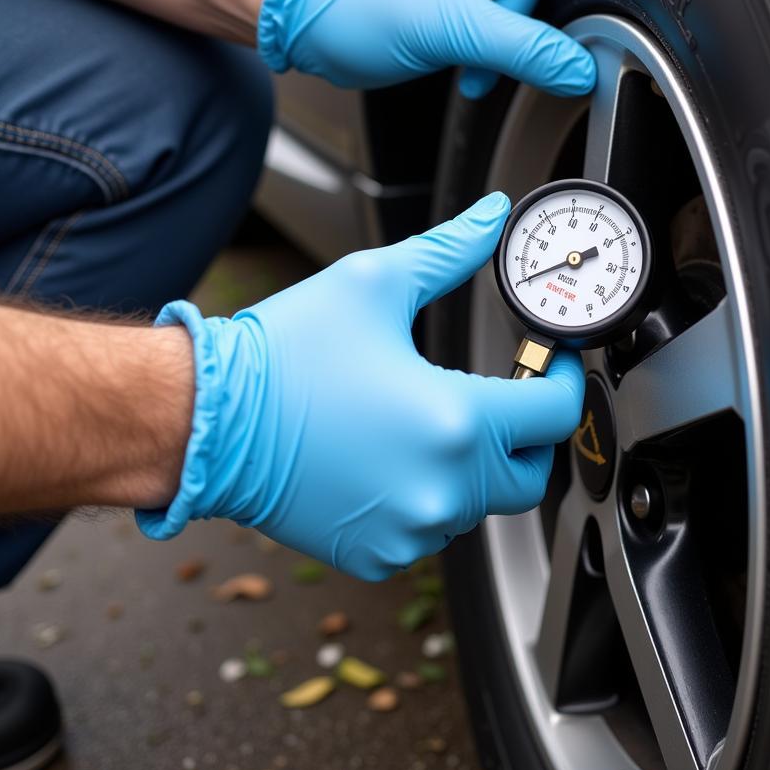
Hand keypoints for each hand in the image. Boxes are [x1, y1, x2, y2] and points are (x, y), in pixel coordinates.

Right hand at [136, 194, 585, 580]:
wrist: (206, 420)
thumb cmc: (284, 355)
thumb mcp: (375, 284)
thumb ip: (450, 251)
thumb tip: (491, 216)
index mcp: (457, 420)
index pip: (557, 414)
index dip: (563, 381)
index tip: (549, 364)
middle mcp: (444, 487)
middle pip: (530, 473)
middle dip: (527, 434)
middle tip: (501, 396)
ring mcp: (411, 529)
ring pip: (479, 504)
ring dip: (473, 467)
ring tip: (429, 421)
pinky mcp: (377, 553)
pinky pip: (430, 530)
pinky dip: (426, 499)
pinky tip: (390, 459)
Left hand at [256, 0, 595, 97]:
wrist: (319, 36)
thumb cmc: (364, 8)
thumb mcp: (457, 30)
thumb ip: (526, 50)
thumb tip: (579, 69)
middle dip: (528, 17)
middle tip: (502, 42)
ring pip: (527, 2)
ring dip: (509, 42)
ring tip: (476, 62)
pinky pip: (505, 21)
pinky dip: (496, 50)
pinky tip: (473, 68)